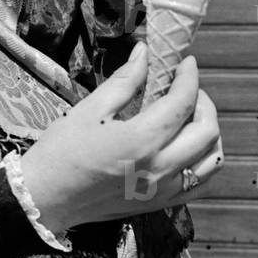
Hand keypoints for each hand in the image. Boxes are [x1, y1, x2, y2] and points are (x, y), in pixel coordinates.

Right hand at [19, 46, 221, 230]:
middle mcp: (160, 168)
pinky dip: (203, 161)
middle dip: (204, 102)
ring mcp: (164, 190)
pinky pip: (200, 184)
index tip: (186, 64)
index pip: (183, 103)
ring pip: (212, 160)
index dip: (189, 78)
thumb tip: (145, 53)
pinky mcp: (160, 204)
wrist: (45, 199)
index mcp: (141, 141)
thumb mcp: (89, 109)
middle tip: (187, 89)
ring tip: (190, 118)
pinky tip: (187, 147)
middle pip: (208, 131)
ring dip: (209, 133)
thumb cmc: (61, 152)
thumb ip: (124, 81)